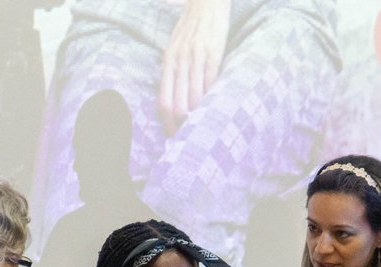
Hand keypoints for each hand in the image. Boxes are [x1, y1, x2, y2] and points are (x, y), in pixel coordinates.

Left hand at [158, 0, 230, 132]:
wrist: (206, 1)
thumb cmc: (191, 27)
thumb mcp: (174, 47)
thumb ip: (172, 70)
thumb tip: (172, 96)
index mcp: (167, 63)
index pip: (164, 102)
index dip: (168, 123)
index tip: (173, 136)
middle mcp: (178, 62)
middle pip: (177, 105)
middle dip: (183, 126)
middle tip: (190, 139)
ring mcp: (195, 58)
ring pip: (195, 98)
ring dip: (199, 117)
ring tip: (204, 129)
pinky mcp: (212, 53)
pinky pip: (211, 83)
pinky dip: (213, 100)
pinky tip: (216, 110)